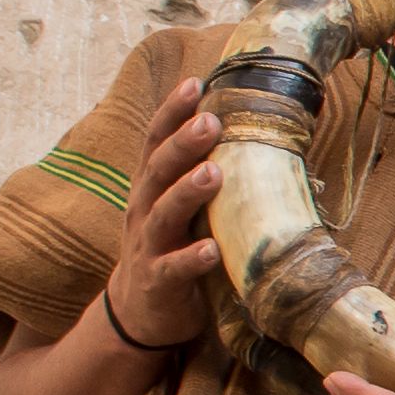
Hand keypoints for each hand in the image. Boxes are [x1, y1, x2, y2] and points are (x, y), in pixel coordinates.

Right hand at [104, 81, 227, 349]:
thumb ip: (203, 176)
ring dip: (188, 192)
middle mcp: (145, 211)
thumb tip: (252, 138)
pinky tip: (212, 249)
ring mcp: (149, 246)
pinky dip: (192, 258)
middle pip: (159, 171)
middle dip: (183, 144)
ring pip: (164, 215)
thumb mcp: (181, 208)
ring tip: (214, 172)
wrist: (142, 312)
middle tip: (210, 120)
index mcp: (151, 188)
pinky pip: (174, 269)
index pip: (156, 143)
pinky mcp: (159, 282)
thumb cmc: (172, 248)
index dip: (172, 112)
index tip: (195, 82)